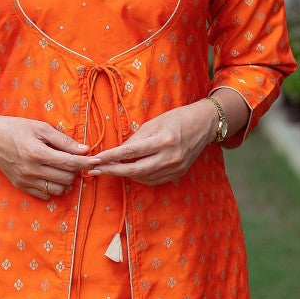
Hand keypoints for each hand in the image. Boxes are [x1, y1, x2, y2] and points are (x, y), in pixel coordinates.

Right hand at [0, 113, 90, 199]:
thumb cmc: (16, 128)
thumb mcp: (41, 128)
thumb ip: (63, 140)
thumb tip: (84, 150)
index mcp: (37, 153)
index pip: (69, 163)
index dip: (85, 163)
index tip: (96, 160)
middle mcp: (31, 170)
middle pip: (66, 178)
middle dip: (75, 170)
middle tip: (74, 160)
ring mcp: (25, 181)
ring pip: (58, 189)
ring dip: (66, 180)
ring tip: (62, 168)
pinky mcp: (21, 186)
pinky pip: (46, 195)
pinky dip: (54, 187)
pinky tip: (51, 175)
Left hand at [86, 100, 217, 187]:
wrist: (204, 125)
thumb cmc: (177, 118)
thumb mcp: (154, 123)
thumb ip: (136, 139)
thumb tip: (118, 152)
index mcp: (163, 140)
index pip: (131, 152)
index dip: (111, 157)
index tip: (95, 159)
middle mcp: (170, 157)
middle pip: (135, 170)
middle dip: (112, 171)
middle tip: (95, 170)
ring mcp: (175, 168)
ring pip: (143, 178)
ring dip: (124, 175)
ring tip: (109, 169)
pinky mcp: (178, 174)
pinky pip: (153, 180)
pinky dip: (139, 177)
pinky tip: (130, 171)